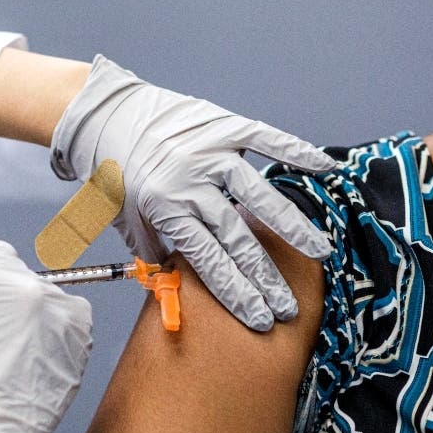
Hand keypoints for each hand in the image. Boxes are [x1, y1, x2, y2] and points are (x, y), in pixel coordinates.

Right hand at [0, 240, 92, 432]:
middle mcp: (33, 287)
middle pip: (23, 275)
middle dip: (10, 296)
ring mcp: (61, 310)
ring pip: (49, 296)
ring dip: (38, 312)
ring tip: (19, 350)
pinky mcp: (82, 334)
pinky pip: (72, 317)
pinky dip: (60, 329)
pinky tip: (39, 353)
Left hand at [50, 55, 336, 330]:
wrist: (108, 115)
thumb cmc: (117, 171)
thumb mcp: (126, 218)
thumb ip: (153, 252)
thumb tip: (176, 287)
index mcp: (164, 208)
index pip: (208, 260)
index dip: (237, 292)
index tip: (260, 318)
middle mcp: (189, 182)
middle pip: (237, 238)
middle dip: (265, 278)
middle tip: (288, 305)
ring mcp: (210, 152)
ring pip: (258, 194)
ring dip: (291, 227)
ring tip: (318, 251)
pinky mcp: (223, 126)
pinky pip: (266, 138)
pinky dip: (296, 152)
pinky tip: (323, 169)